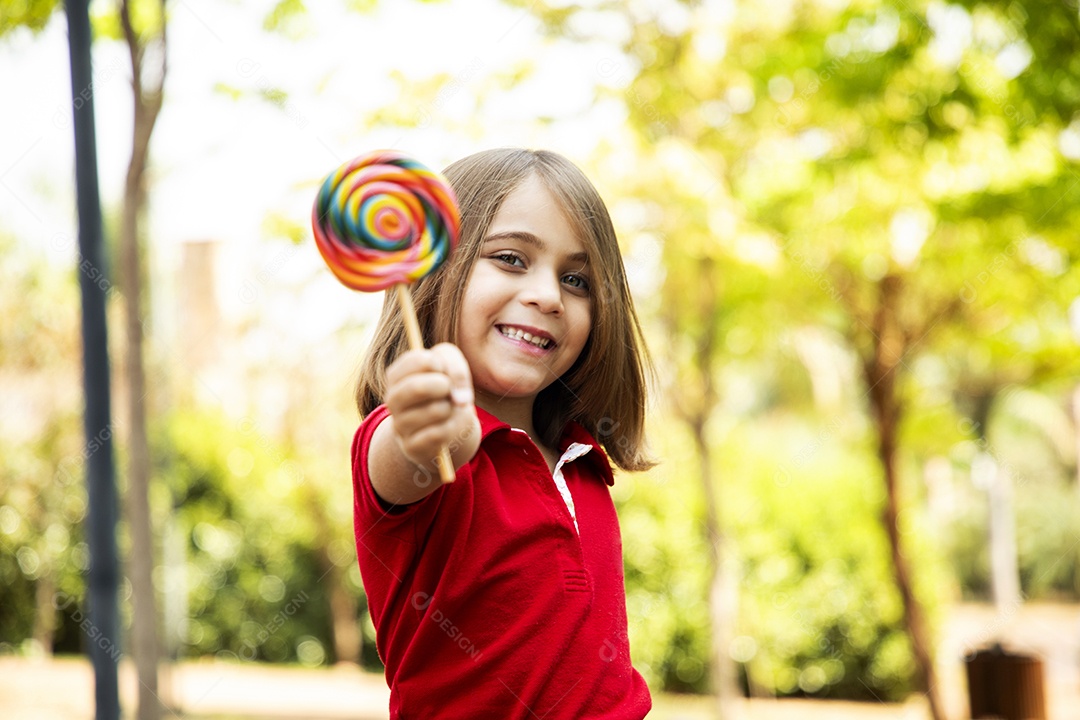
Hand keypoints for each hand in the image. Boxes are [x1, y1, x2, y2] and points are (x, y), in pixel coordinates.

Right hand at [384, 343, 478, 471]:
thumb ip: (457, 370)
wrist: (441, 427)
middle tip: (450, 390)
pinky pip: (439, 434)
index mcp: (397, 375)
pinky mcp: (411, 447)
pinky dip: (455, 427)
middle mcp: (393, 399)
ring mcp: (400, 425)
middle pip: (417, 387)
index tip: (444, 371)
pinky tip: (453, 425)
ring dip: (453, 408)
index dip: (441, 364)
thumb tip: (460, 399)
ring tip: (450, 409)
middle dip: (445, 386)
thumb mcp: (451, 369)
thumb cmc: (444, 391)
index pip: (419, 360)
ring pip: (435, 411)